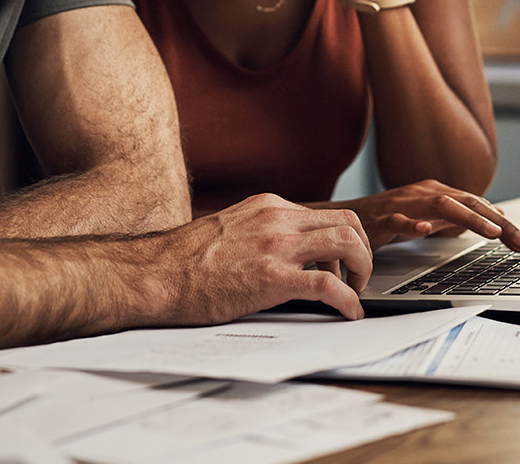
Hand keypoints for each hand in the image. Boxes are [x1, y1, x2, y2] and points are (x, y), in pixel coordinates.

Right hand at [158, 194, 371, 323]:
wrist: (156, 275)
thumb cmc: (184, 262)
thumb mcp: (230, 230)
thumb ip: (260, 233)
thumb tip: (281, 253)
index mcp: (267, 207)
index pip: (327, 213)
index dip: (345, 239)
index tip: (343, 262)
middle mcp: (276, 219)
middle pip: (347, 222)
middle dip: (363, 251)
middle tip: (357, 277)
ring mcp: (275, 246)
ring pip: (347, 243)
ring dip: (362, 270)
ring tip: (355, 292)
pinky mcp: (271, 277)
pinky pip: (328, 285)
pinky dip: (348, 300)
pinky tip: (349, 313)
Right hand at [323, 180, 519, 249]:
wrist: (348, 217)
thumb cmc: (390, 218)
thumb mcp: (430, 216)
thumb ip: (459, 216)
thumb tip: (495, 215)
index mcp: (436, 192)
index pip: (476, 205)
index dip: (501, 222)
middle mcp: (423, 194)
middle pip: (466, 202)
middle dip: (495, 221)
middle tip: (518, 240)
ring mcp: (403, 204)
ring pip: (441, 206)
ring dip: (469, 218)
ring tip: (491, 232)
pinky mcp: (382, 218)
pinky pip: (399, 220)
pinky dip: (413, 224)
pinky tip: (427, 230)